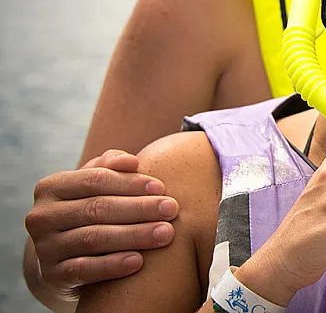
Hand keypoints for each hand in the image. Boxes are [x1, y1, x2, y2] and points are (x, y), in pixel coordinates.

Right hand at [25, 149, 179, 299]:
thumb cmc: (92, 209)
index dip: (130, 183)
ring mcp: (45, 247)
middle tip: (172, 209)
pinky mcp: (53, 276)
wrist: (67, 256)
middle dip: (139, 208)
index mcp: (51, 187)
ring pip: (94, 238)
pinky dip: (112, 265)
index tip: (161, 187)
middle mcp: (42, 216)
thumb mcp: (96, 184)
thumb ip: (111, 166)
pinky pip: (84, 270)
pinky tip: (138, 261)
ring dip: (134, 235)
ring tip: (166, 234)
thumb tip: (131, 161)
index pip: (95, 180)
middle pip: (97, 208)